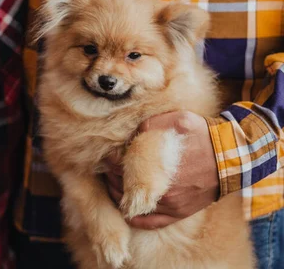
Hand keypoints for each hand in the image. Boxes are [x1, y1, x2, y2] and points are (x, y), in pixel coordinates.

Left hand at [105, 111, 219, 229]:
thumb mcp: (176, 119)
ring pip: (131, 204)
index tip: (108, 155)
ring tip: (114, 183)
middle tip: (109, 168)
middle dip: (112, 175)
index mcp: (155, 164)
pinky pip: (149, 222)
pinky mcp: (178, 213)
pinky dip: (134, 217)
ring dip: (118, 193)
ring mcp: (169, 204)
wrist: (232, 157)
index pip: (118, 165)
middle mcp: (160, 188)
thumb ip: (150, 125)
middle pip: (121, 185)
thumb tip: (130, 135)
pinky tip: (126, 208)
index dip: (110, 159)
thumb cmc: (203, 135)